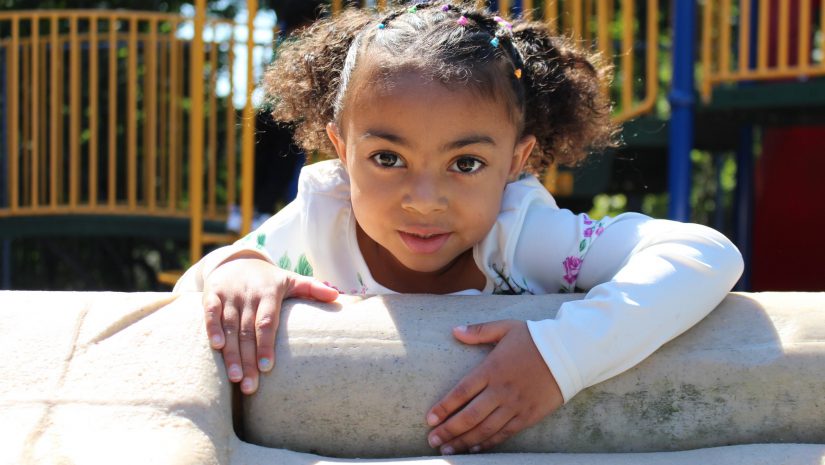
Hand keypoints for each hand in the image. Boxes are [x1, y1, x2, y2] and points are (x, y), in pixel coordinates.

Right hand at [202, 253, 337, 393]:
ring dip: (231, 353)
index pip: (268, 322)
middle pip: (248, 331)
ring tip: (235, 378)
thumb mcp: (290, 280)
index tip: (268, 368)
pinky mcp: (211, 294)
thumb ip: (312, 288)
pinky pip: (210, 313)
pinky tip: (216, 347)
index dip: (266, 345)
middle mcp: (249, 294)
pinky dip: (212, 328)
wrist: (237, 260)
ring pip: (230, 326)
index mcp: (269, 293)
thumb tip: (336, 296)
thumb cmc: (269, 280)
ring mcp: (229, 294)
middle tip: (250, 386)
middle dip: (248, 360)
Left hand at [425, 320, 563, 454]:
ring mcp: (515, 405)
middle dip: (448, 430)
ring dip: (464, 441)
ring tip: (447, 450)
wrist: (570, 352)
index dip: (444, 407)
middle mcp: (501, 390)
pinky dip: (488, 443)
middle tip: (432, 440)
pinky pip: (504, 434)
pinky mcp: (528, 416)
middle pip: (469, 416)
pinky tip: (474, 450)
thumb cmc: (535, 338)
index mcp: (492, 368)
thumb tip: (455, 330)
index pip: (461, 392)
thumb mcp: (506, 327)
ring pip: (484, 429)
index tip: (429, 419)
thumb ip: (479, 331)